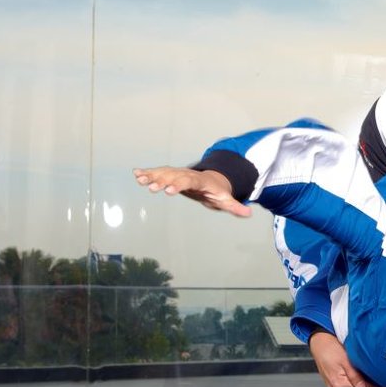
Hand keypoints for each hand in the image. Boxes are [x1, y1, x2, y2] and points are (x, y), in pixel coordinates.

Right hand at [133, 166, 251, 216]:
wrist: (211, 181)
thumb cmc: (217, 192)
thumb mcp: (226, 200)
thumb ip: (235, 207)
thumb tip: (249, 213)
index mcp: (200, 181)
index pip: (189, 182)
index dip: (179, 185)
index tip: (169, 191)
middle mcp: (187, 175)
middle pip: (174, 176)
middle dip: (163, 181)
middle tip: (152, 188)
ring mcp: (178, 173)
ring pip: (164, 173)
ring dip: (152, 176)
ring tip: (139, 179)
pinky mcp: (171, 175)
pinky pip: (159, 173)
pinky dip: (148, 173)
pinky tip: (136, 174)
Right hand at [309, 331, 381, 386]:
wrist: (319, 341)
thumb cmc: (329, 347)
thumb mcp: (345, 360)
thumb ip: (354, 375)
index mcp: (338, 383)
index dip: (375, 386)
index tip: (385, 383)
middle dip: (371, 386)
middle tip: (384, 380)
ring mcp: (334, 385)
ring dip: (365, 384)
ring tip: (376, 378)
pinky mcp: (334, 381)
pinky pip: (350, 384)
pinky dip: (358, 381)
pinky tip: (365, 376)